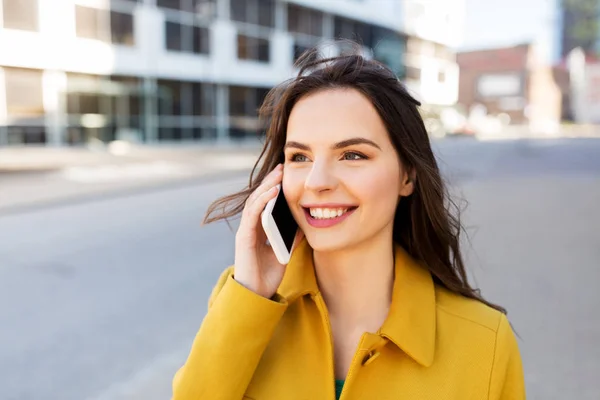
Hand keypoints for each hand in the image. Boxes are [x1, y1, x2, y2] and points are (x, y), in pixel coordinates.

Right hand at [233, 164, 303, 298]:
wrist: (258, 294)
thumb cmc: (269, 274)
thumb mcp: (286, 250)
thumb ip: (292, 235)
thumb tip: (305, 221)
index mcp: (258, 228)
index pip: (265, 202)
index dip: (274, 187)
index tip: (285, 173)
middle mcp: (250, 227)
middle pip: (259, 198)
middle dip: (270, 181)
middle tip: (282, 166)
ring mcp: (246, 230)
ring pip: (254, 202)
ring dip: (266, 187)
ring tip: (278, 174)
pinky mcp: (244, 237)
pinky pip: (253, 214)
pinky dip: (262, 201)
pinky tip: (272, 193)